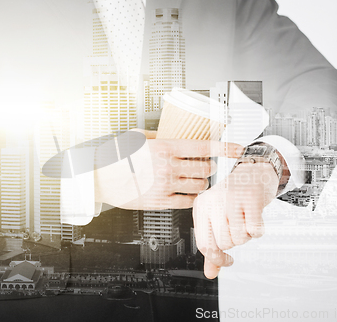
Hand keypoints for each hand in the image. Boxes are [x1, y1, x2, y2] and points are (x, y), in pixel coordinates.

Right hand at [94, 130, 241, 209]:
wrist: (98, 180)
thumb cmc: (114, 158)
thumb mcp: (134, 137)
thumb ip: (155, 136)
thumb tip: (167, 135)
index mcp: (164, 148)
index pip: (204, 148)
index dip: (225, 148)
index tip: (237, 149)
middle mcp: (168, 167)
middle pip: (205, 169)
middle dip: (210, 167)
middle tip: (208, 166)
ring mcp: (165, 186)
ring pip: (199, 186)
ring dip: (203, 183)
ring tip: (198, 180)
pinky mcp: (160, 202)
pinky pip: (187, 201)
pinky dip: (192, 197)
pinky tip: (188, 192)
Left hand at [192, 162, 278, 278]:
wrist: (254, 173)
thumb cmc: (234, 198)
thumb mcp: (217, 219)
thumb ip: (213, 247)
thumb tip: (210, 273)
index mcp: (201, 207)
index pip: (205, 244)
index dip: (218, 258)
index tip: (228, 260)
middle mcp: (213, 201)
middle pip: (224, 244)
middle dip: (235, 240)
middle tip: (239, 225)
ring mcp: (232, 199)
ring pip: (239, 238)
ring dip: (247, 234)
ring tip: (246, 218)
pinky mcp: (251, 198)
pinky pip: (255, 231)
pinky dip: (258, 229)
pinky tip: (256, 217)